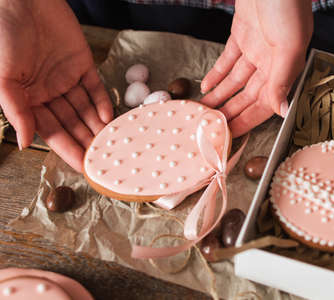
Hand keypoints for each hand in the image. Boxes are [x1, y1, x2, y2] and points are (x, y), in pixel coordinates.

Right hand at [0, 0, 112, 171]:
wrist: (23, 1)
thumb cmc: (5, 37)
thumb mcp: (4, 78)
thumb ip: (16, 111)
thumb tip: (25, 144)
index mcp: (28, 99)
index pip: (51, 131)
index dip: (67, 149)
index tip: (83, 167)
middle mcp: (49, 93)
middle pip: (72, 123)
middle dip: (87, 142)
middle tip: (104, 160)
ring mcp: (67, 78)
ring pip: (86, 109)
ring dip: (98, 126)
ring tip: (112, 144)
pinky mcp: (82, 63)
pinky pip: (94, 88)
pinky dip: (102, 102)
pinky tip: (109, 118)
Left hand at [201, 0, 312, 136]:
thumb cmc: (286, 6)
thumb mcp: (288, 45)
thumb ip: (282, 79)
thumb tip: (282, 111)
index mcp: (284, 69)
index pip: (263, 105)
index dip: (246, 122)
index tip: (229, 137)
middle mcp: (271, 62)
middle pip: (246, 96)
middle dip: (229, 113)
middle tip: (210, 129)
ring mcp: (256, 48)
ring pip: (235, 81)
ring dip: (220, 96)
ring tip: (204, 112)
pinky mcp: (242, 34)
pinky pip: (228, 60)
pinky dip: (217, 74)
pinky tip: (207, 86)